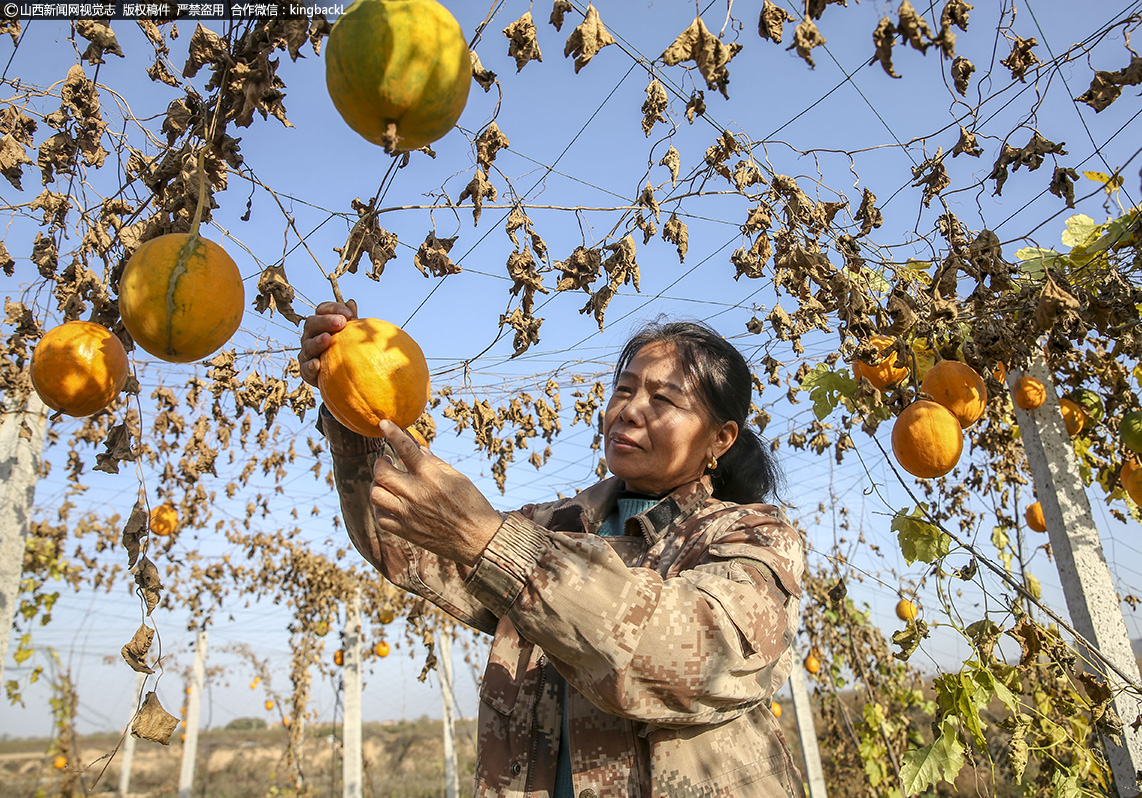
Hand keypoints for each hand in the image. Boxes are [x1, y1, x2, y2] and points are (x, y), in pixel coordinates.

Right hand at [298, 300, 356, 386]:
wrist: (342, 376)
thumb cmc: (349, 350)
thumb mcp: (351, 335)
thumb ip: (351, 321)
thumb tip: (350, 302)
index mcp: (321, 323)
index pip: (322, 309)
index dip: (334, 308)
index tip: (349, 314)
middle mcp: (310, 336)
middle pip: (312, 323)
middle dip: (325, 321)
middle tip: (341, 323)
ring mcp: (306, 353)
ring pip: (307, 345)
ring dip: (317, 342)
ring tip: (327, 339)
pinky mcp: (306, 371)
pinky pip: (305, 368)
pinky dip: (310, 366)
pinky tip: (317, 364)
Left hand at [370, 420, 502, 565]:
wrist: (477, 540)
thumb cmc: (472, 505)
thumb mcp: (458, 478)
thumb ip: (434, 462)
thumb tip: (417, 449)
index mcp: (430, 477)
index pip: (405, 448)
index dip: (392, 432)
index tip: (384, 423)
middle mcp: (415, 494)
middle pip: (381, 472)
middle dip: (380, 463)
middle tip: (386, 461)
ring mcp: (407, 514)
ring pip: (375, 494)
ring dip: (377, 484)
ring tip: (386, 483)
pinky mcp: (404, 531)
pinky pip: (380, 516)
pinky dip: (381, 507)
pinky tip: (390, 503)